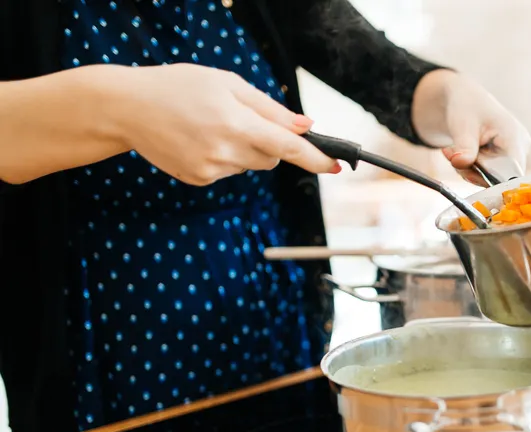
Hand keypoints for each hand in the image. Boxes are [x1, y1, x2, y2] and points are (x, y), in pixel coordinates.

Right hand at [114, 63, 340, 185]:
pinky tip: (198, 140)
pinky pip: (228, 172)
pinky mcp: (198, 180)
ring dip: (244, 149)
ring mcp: (211, 170)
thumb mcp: (227, 83)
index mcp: (237, 123)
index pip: (289, 148)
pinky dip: (223, 157)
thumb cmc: (179, 86)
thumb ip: (269, 108)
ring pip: (250, 166)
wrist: (127, 107)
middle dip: (269, 144)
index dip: (316, 158)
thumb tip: (304, 127)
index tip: (336, 166)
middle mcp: (226, 151)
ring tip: (210, 125)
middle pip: (272, 159)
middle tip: (241, 120)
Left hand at [412, 70, 530, 183]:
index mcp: (514, 137)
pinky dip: (471, 168)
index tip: (468, 173)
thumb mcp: (462, 125)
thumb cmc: (467, 106)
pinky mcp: (504, 158)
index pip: (512, 172)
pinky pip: (487, 174)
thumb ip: (464, 146)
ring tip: (454, 150)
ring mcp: (513, 153)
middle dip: (473, 172)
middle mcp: (520, 147)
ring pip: (491, 178)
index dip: (492, 180)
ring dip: (468, 170)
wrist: (464, 98)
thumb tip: (460, 163)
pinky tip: (460, 153)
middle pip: (499, 178)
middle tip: (453, 156)